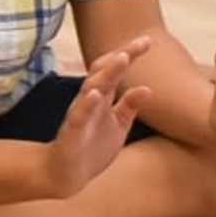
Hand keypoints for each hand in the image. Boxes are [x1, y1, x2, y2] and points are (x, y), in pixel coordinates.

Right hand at [39, 40, 144, 197]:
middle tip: (141, 43)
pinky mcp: (71, 132)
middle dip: (121, 56)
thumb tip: (148, 88)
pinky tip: (96, 94)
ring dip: (107, 73)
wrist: (67, 175)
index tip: (148, 40)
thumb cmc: (93, 147)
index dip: (129, 54)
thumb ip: (130, 106)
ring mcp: (80, 114)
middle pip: (103, 71)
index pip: (115, 69)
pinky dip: (87, 104)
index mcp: (102, 98)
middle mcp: (90, 100)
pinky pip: (78, 116)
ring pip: (91, 88)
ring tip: (122, 58)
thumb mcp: (118, 125)